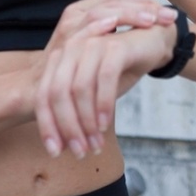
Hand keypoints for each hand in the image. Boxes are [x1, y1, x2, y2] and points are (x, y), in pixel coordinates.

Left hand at [33, 0, 176, 157]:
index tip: (55, 152)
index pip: (44, 95)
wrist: (151, 42)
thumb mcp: (93, 91)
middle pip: (58, 93)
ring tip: (96, 144)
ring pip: (80, 89)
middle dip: (68, 128)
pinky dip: (103, 105)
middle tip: (79, 152)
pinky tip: (106, 125)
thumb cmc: (118, 69)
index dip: (47, 126)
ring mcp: (92, 45)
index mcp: (60, 59)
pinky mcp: (114, 46)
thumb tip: (65, 146)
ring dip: (87, 122)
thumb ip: (76, 110)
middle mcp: (71, 49)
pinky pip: (104, 79)